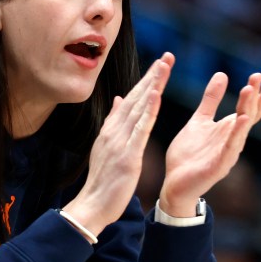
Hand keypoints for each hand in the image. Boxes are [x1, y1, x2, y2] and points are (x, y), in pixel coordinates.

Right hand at [62, 53, 174, 235]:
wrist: (92, 204)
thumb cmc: (102, 180)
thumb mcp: (106, 147)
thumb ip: (114, 122)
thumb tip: (120, 99)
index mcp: (112, 130)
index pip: (131, 99)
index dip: (146, 81)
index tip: (159, 64)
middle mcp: (115, 131)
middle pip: (136, 98)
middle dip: (152, 76)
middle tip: (167, 56)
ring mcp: (120, 142)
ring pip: (139, 108)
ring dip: (152, 86)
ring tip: (164, 67)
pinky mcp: (128, 155)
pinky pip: (140, 130)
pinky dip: (148, 111)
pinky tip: (156, 96)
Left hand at [159, 71, 260, 216]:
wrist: (174, 183)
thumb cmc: (189, 154)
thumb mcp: (199, 120)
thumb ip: (211, 100)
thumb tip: (222, 74)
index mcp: (229, 130)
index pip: (248, 110)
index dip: (257, 94)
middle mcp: (232, 141)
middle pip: (248, 116)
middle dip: (253, 97)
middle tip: (257, 77)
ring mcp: (227, 154)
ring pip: (241, 131)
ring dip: (246, 111)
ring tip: (249, 92)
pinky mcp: (218, 166)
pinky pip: (229, 149)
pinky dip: (236, 135)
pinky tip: (241, 121)